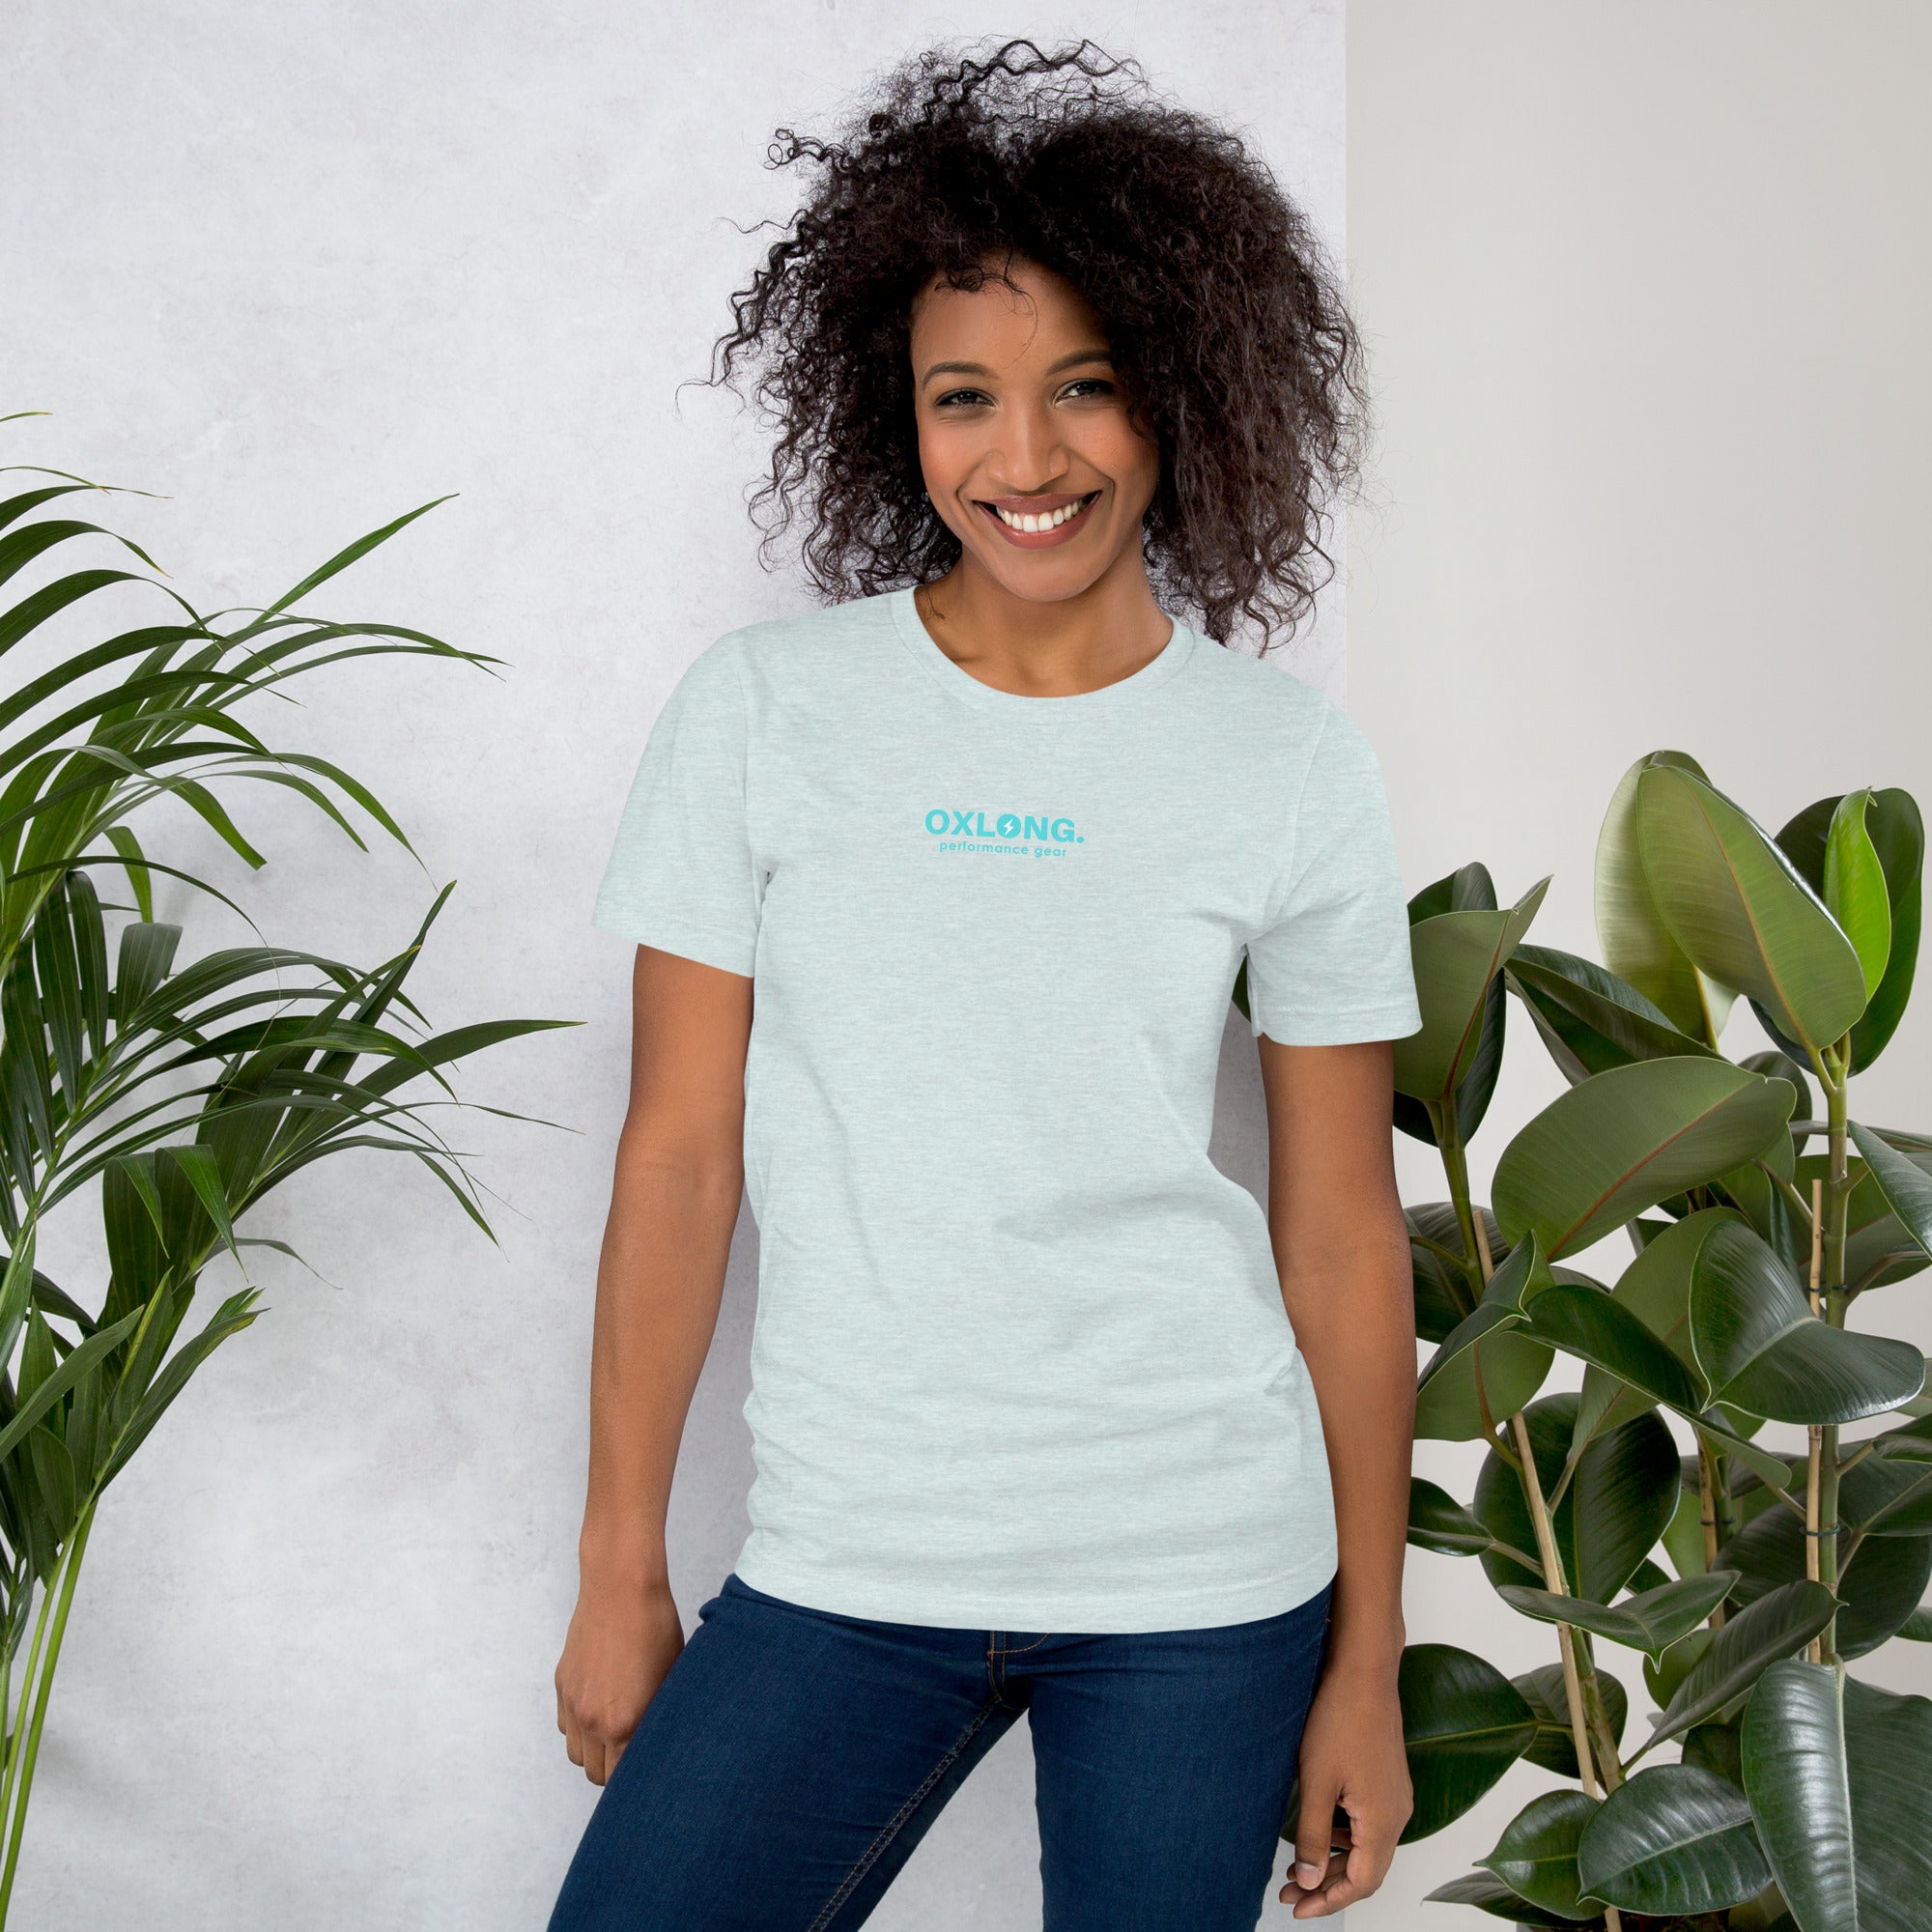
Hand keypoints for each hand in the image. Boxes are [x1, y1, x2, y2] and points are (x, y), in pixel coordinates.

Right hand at [554, 1573, 684, 1784]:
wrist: (621, 1588)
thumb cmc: (656, 1628)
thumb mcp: (670, 1677)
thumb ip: (660, 1719)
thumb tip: (662, 1744)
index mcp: (624, 1724)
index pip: (624, 1779)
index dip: (638, 1778)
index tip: (649, 1769)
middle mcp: (593, 1721)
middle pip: (596, 1774)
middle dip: (615, 1770)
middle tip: (634, 1752)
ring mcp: (573, 1704)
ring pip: (576, 1754)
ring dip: (594, 1751)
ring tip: (616, 1731)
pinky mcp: (561, 1685)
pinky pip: (565, 1726)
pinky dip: (578, 1728)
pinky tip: (599, 1708)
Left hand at [1280, 1655, 1411, 1917]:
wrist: (1364, 1672)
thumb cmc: (1339, 1720)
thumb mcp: (1317, 1782)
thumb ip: (1312, 1835)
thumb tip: (1307, 1880)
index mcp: (1383, 1822)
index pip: (1361, 1884)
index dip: (1329, 1901)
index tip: (1297, 1908)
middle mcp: (1398, 1814)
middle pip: (1366, 1869)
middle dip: (1327, 1884)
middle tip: (1289, 1890)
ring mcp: (1396, 1796)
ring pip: (1367, 1847)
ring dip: (1334, 1859)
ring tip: (1296, 1863)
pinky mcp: (1388, 1780)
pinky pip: (1369, 1824)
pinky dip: (1343, 1836)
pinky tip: (1318, 1827)